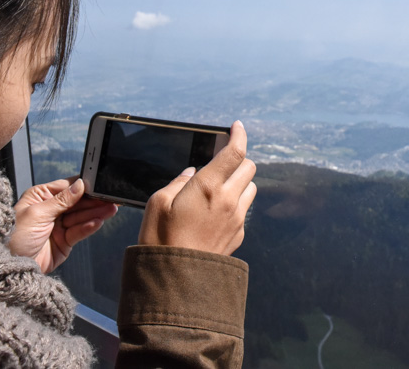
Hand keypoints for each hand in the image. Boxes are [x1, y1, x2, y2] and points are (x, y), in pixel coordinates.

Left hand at [8, 177, 118, 273]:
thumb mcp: (37, 213)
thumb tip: (80, 185)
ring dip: (96, 213)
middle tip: (110, 198)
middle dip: (94, 201)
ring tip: (111, 209)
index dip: (83, 186)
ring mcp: (58, 226)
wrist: (8, 266)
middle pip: (77, 202)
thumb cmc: (13, 236)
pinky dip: (89, 227)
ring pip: (81, 217)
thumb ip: (61, 200)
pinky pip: (79, 232)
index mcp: (40, 197)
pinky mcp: (64, 242)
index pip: (66, 187)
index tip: (99, 185)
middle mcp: (50, 210)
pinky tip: (98, 221)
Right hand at [139, 120, 256, 255]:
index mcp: (208, 187)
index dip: (239, 135)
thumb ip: (177, 182)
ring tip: (219, 186)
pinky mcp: (238, 235)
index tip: (237, 127)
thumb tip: (190, 173)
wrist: (177, 282)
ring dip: (240, 181)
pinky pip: (244, 210)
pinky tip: (217, 211)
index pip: (235, 152)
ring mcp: (236, 219)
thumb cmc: (161, 241)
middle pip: (249, 167)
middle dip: (238, 159)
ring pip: (251, 187)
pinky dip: (236, 203)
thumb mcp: (157, 204)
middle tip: (222, 162)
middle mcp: (228, 200)